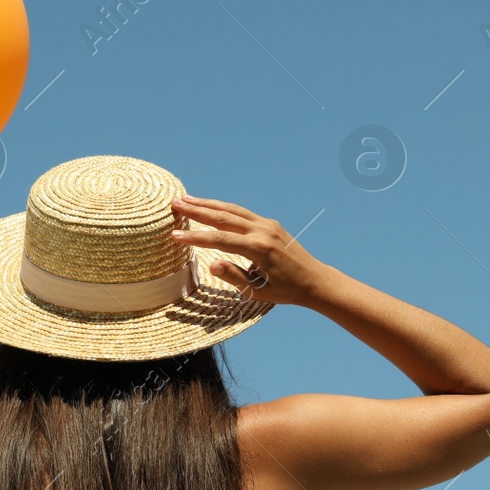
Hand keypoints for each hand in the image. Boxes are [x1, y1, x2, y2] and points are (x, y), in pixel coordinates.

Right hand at [170, 195, 329, 306]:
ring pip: (232, 209)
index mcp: (258, 249)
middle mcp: (262, 231)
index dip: (195, 237)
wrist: (314, 280)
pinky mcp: (269, 224)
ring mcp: (267, 225)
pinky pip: (242, 213)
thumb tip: (211, 264)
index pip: (220, 240)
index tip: (175, 235)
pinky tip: (211, 206)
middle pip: (223, 216)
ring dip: (208, 203)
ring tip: (187, 199)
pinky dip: (223, 208)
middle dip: (197, 209)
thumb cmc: (286, 290)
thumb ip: (234, 277)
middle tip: (174, 203)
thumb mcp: (259, 291)